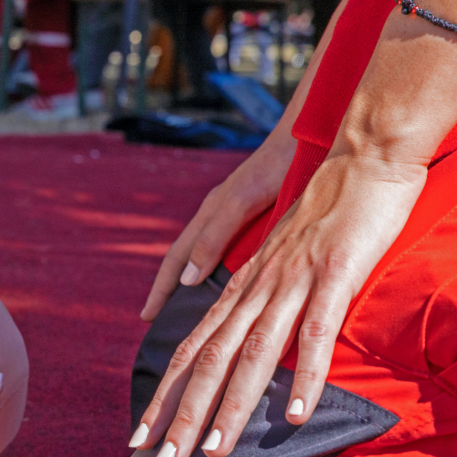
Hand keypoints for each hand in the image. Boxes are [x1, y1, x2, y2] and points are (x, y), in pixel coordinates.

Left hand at [132, 151, 425, 456]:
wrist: (360, 161)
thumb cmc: (324, 217)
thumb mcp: (281, 266)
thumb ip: (261, 306)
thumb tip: (248, 350)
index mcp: (239, 290)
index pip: (189, 350)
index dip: (164, 396)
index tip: (142, 438)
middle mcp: (253, 289)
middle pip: (206, 359)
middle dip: (182, 415)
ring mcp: (290, 281)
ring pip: (251, 352)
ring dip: (231, 405)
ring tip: (213, 451)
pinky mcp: (332, 274)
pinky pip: (314, 331)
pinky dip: (303, 374)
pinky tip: (295, 414)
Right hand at [141, 128, 296, 320]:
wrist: (308, 135)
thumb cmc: (275, 165)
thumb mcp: (241, 201)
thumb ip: (214, 237)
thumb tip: (187, 280)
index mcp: (210, 215)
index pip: (176, 261)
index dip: (162, 290)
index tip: (147, 317)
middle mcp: (219, 218)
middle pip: (188, 261)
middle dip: (172, 292)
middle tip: (161, 321)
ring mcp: (238, 217)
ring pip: (210, 258)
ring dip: (198, 285)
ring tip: (194, 311)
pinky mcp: (260, 217)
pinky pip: (234, 252)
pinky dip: (226, 274)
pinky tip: (236, 286)